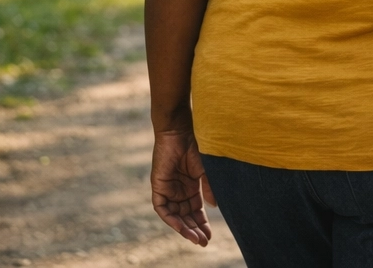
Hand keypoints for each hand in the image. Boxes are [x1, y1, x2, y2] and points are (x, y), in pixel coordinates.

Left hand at [151, 126, 216, 244]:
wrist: (180, 131)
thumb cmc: (195, 146)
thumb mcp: (205, 171)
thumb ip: (209, 188)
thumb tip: (214, 207)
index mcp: (191, 186)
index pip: (196, 210)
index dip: (202, 223)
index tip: (210, 235)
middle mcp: (179, 191)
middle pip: (186, 216)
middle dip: (195, 229)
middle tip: (204, 242)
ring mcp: (168, 190)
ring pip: (175, 216)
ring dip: (184, 228)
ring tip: (195, 239)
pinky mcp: (158, 187)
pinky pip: (162, 209)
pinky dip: (171, 219)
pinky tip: (181, 227)